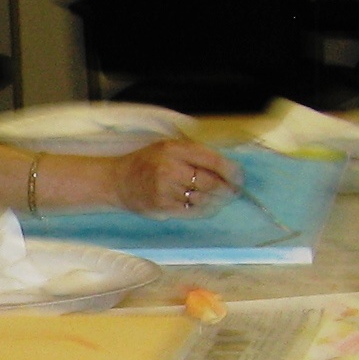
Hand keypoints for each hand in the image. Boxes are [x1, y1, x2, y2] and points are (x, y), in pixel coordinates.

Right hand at [115, 139, 238, 215]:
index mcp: (175, 150)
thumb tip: (226, 169)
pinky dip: (205, 210)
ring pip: (204, 200)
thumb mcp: (169, 147)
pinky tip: (208, 207)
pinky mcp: (163, 207)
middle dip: (228, 189)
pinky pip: (193, 212)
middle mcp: (171, 169)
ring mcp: (166, 190)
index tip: (239, 177)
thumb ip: (194, 154)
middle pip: (211, 183)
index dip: (232, 171)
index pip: (213, 161)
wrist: (118, 181)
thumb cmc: (147, 162)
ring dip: (218, 201)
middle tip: (234, 191)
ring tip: (221, 199)